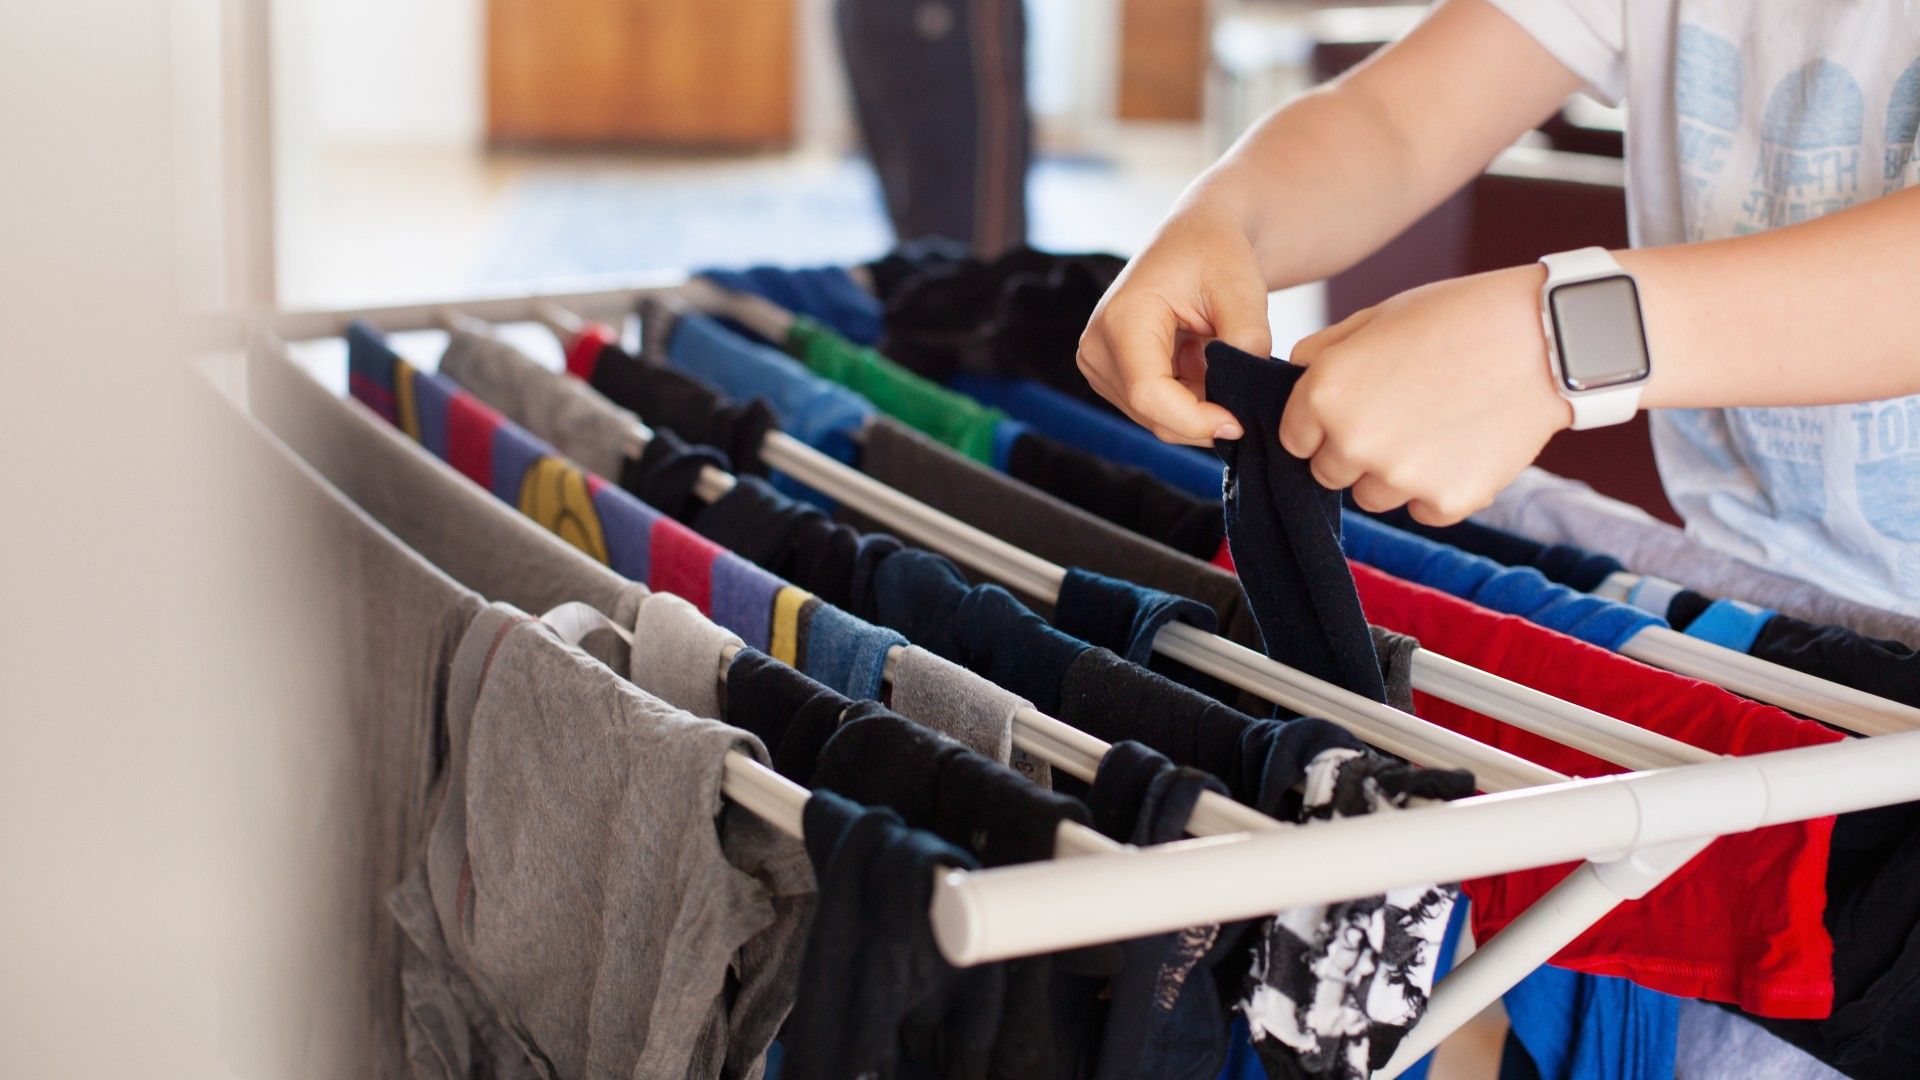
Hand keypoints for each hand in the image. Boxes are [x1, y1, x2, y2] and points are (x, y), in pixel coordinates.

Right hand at [1078, 198, 1272, 444]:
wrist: (1195, 237)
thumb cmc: (1216, 253)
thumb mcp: (1243, 290)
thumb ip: (1247, 343)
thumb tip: (1245, 397)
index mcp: (1121, 320)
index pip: (1150, 394)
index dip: (1196, 420)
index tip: (1240, 423)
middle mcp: (1097, 347)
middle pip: (1152, 414)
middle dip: (1203, 418)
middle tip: (1245, 393)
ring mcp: (1098, 365)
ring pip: (1155, 419)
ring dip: (1197, 407)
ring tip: (1218, 361)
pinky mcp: (1110, 376)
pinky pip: (1154, 411)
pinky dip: (1189, 402)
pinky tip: (1202, 365)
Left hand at [1280, 265, 1572, 524]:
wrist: (1544, 339)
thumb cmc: (1457, 318)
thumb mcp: (1375, 318)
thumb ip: (1321, 355)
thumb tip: (1290, 378)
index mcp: (1323, 394)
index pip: (1295, 439)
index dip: (1321, 426)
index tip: (1354, 409)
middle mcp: (1352, 442)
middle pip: (1330, 474)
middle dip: (1354, 452)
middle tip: (1401, 414)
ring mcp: (1400, 478)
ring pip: (1374, 496)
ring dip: (1395, 473)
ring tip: (1437, 424)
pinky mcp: (1447, 502)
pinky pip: (1424, 509)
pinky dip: (1440, 485)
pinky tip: (1465, 442)